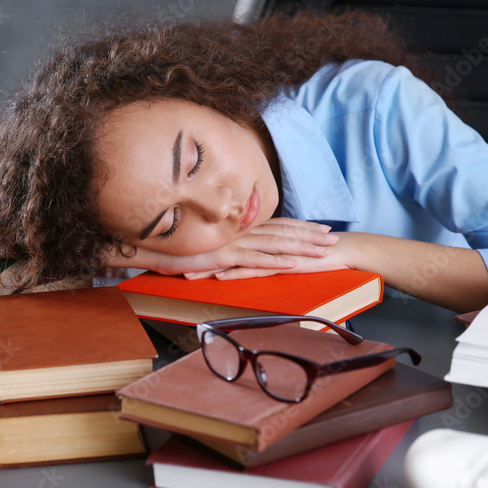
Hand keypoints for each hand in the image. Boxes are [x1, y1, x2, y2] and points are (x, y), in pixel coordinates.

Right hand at [107, 218, 338, 275]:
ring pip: (276, 243)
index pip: (275, 224)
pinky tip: (295, 263)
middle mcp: (241, 231)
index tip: (319, 228)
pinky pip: (257, 258)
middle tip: (334, 237)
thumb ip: (226, 247)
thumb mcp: (209, 247)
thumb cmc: (178, 249)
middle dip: (310, 234)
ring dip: (303, 247)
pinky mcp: (226, 254)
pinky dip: (278, 260)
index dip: (299, 226)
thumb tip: (238, 252)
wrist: (153, 247)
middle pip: (283, 231)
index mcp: (239, 227)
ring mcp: (235, 242)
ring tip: (325, 250)